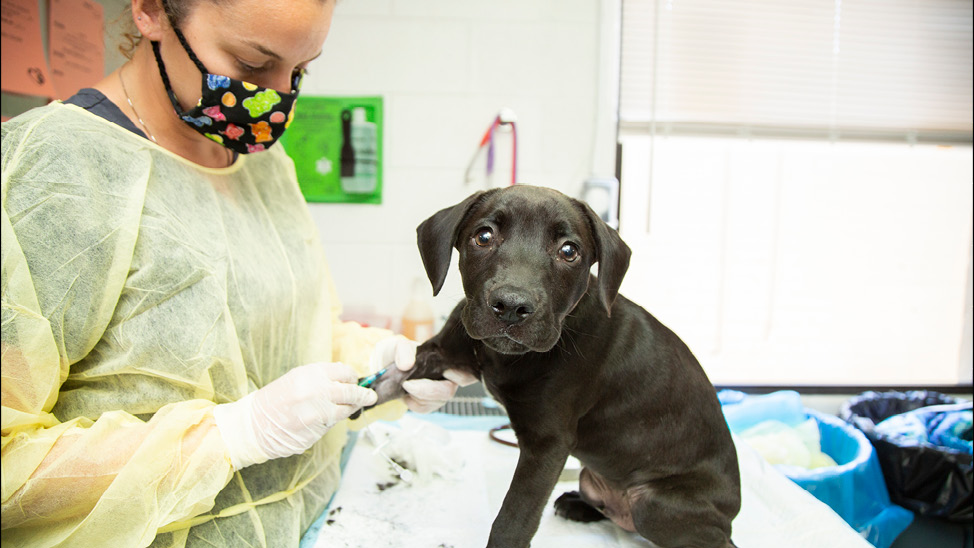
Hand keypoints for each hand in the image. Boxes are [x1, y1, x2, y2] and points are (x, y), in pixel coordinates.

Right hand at [213, 362, 376, 469]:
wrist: (254, 425)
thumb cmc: (276, 399)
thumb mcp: (296, 379)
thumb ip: (321, 377)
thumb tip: (346, 377)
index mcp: (311, 374)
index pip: (345, 372)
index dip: (352, 378)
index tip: (355, 381)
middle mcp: (316, 392)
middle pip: (351, 392)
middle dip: (364, 395)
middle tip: (370, 397)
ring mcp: (316, 414)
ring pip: (345, 411)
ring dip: (350, 409)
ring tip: (352, 407)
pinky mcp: (315, 432)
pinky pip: (332, 425)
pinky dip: (332, 422)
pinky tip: (324, 419)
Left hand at [369, 336, 478, 413]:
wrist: (388, 366)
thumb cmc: (399, 354)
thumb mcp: (399, 345)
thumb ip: (403, 350)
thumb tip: (408, 365)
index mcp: (446, 360)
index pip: (464, 372)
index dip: (459, 376)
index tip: (441, 373)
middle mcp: (447, 378)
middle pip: (448, 391)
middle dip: (427, 391)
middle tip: (407, 384)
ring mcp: (438, 392)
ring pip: (436, 402)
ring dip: (417, 396)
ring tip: (404, 385)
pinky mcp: (428, 403)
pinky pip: (424, 409)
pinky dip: (412, 403)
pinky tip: (405, 394)